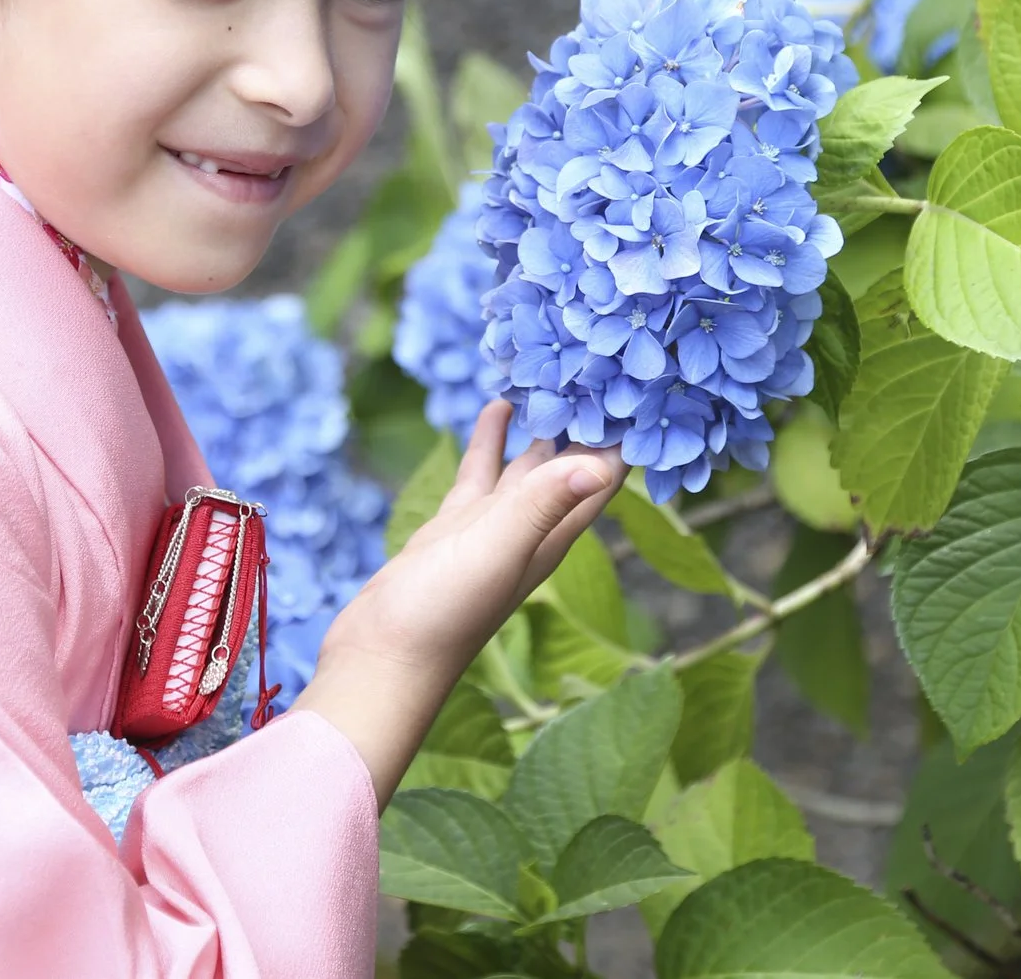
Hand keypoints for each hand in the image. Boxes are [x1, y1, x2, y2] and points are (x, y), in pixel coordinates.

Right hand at [292, 401, 625, 806]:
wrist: (382, 659)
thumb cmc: (442, 615)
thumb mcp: (496, 551)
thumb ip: (542, 505)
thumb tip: (602, 462)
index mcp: (553, 536)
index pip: (604, 476)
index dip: (623, 433)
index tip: (637, 381)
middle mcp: (532, 530)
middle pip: (574, 463)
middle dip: (589, 418)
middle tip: (599, 360)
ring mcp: (493, 528)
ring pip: (530, 463)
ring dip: (544, 423)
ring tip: (556, 373)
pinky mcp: (455, 527)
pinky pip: (485, 472)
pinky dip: (494, 438)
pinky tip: (498, 405)